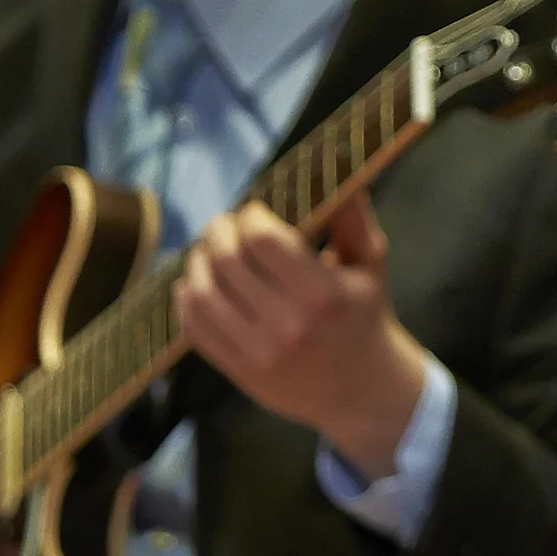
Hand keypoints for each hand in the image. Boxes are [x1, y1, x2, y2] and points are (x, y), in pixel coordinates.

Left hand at [177, 195, 429, 480]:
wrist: (360, 390)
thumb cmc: (364, 316)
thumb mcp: (370, 263)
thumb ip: (351, 215)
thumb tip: (336, 165)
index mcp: (324, 294)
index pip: (263, 239)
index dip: (250, 216)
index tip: (255, 211)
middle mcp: (288, 325)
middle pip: (227, 260)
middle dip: (219, 231)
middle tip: (225, 225)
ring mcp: (259, 353)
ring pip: (202, 292)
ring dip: (197, 261)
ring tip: (208, 251)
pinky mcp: (238, 372)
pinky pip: (194, 327)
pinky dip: (186, 297)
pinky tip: (196, 283)